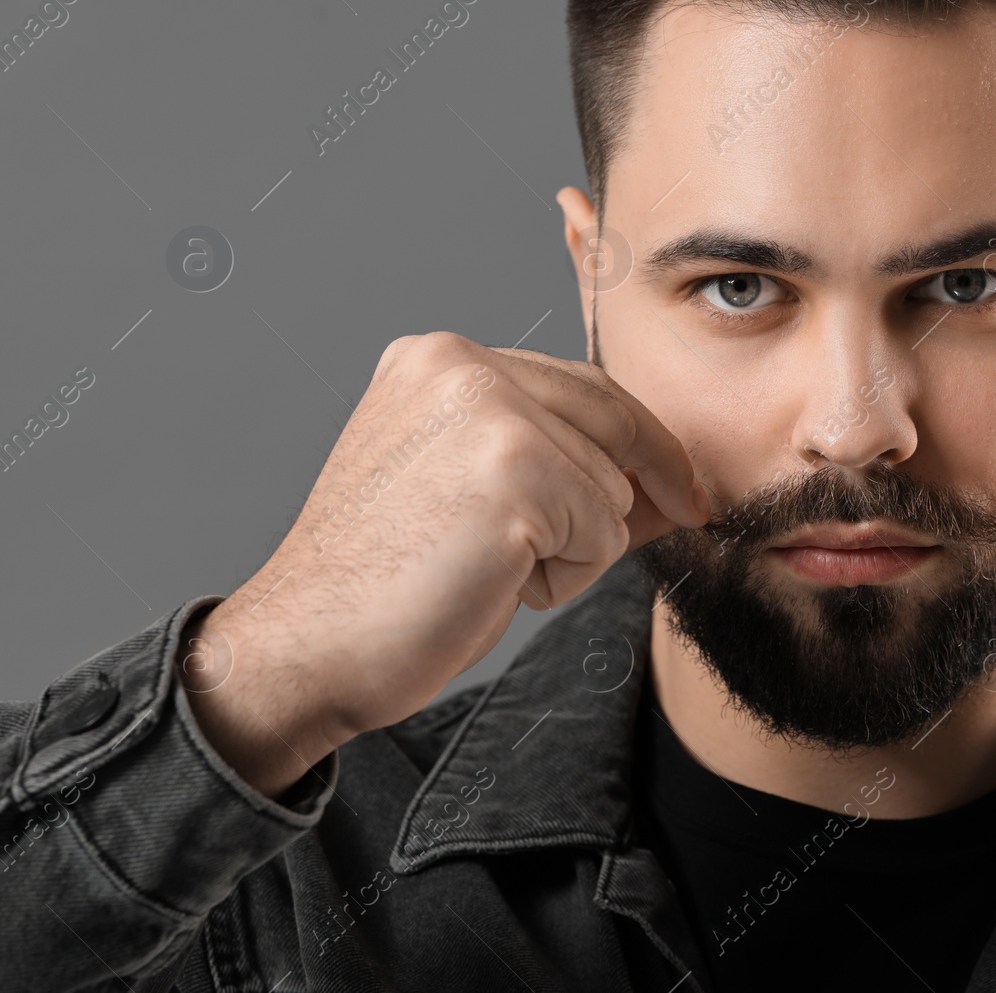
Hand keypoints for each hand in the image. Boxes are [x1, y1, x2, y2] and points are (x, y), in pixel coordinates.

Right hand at [185, 332, 708, 796]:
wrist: (303, 647)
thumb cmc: (381, 584)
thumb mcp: (467, 493)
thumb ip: (551, 461)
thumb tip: (666, 484)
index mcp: (438, 359)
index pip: (582, 384)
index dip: (642, 440)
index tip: (682, 485)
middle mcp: (461, 363)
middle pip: (612, 421)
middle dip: (641, 486)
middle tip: (679, 517)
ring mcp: (488, 412)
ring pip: (611, 489)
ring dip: (571, 549)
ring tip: (485, 569)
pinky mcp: (515, 473)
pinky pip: (603, 535)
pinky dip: (562, 579)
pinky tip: (490, 584)